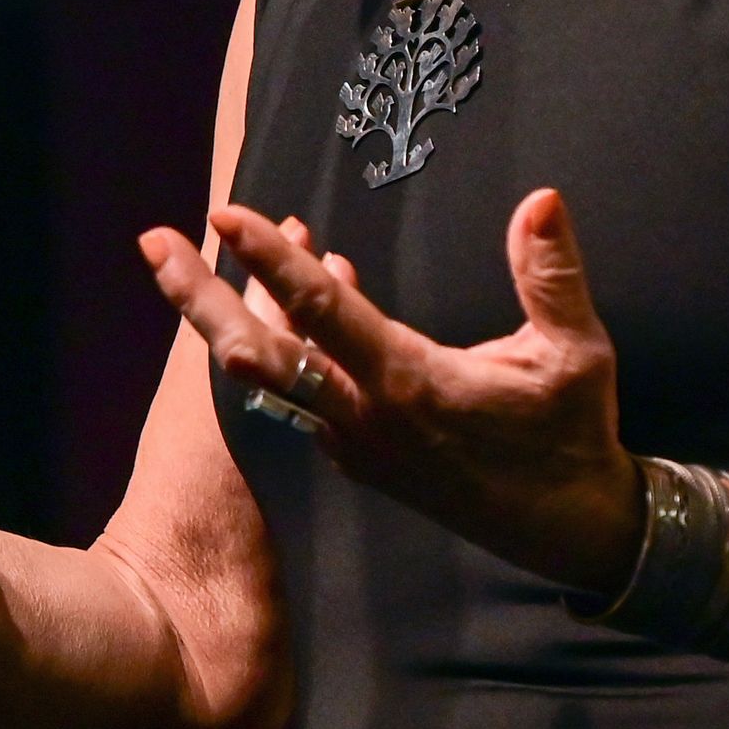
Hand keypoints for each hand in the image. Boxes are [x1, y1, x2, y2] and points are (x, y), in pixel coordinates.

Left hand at [138, 186, 640, 597]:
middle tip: (151, 241)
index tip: (226, 215)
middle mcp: (363, 416)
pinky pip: (301, 388)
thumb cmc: (574, 437)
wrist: (567, 530)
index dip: (271, 261)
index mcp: (408, 385)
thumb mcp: (577, 355)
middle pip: (257, 352)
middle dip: (197, 298)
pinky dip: (285, 336)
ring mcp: (353, 440)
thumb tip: (542, 198)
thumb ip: (553, 275)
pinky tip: (300, 286)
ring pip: (272, 373)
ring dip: (232, 313)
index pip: (322, 313)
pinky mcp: (357, 454)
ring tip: (204, 249)